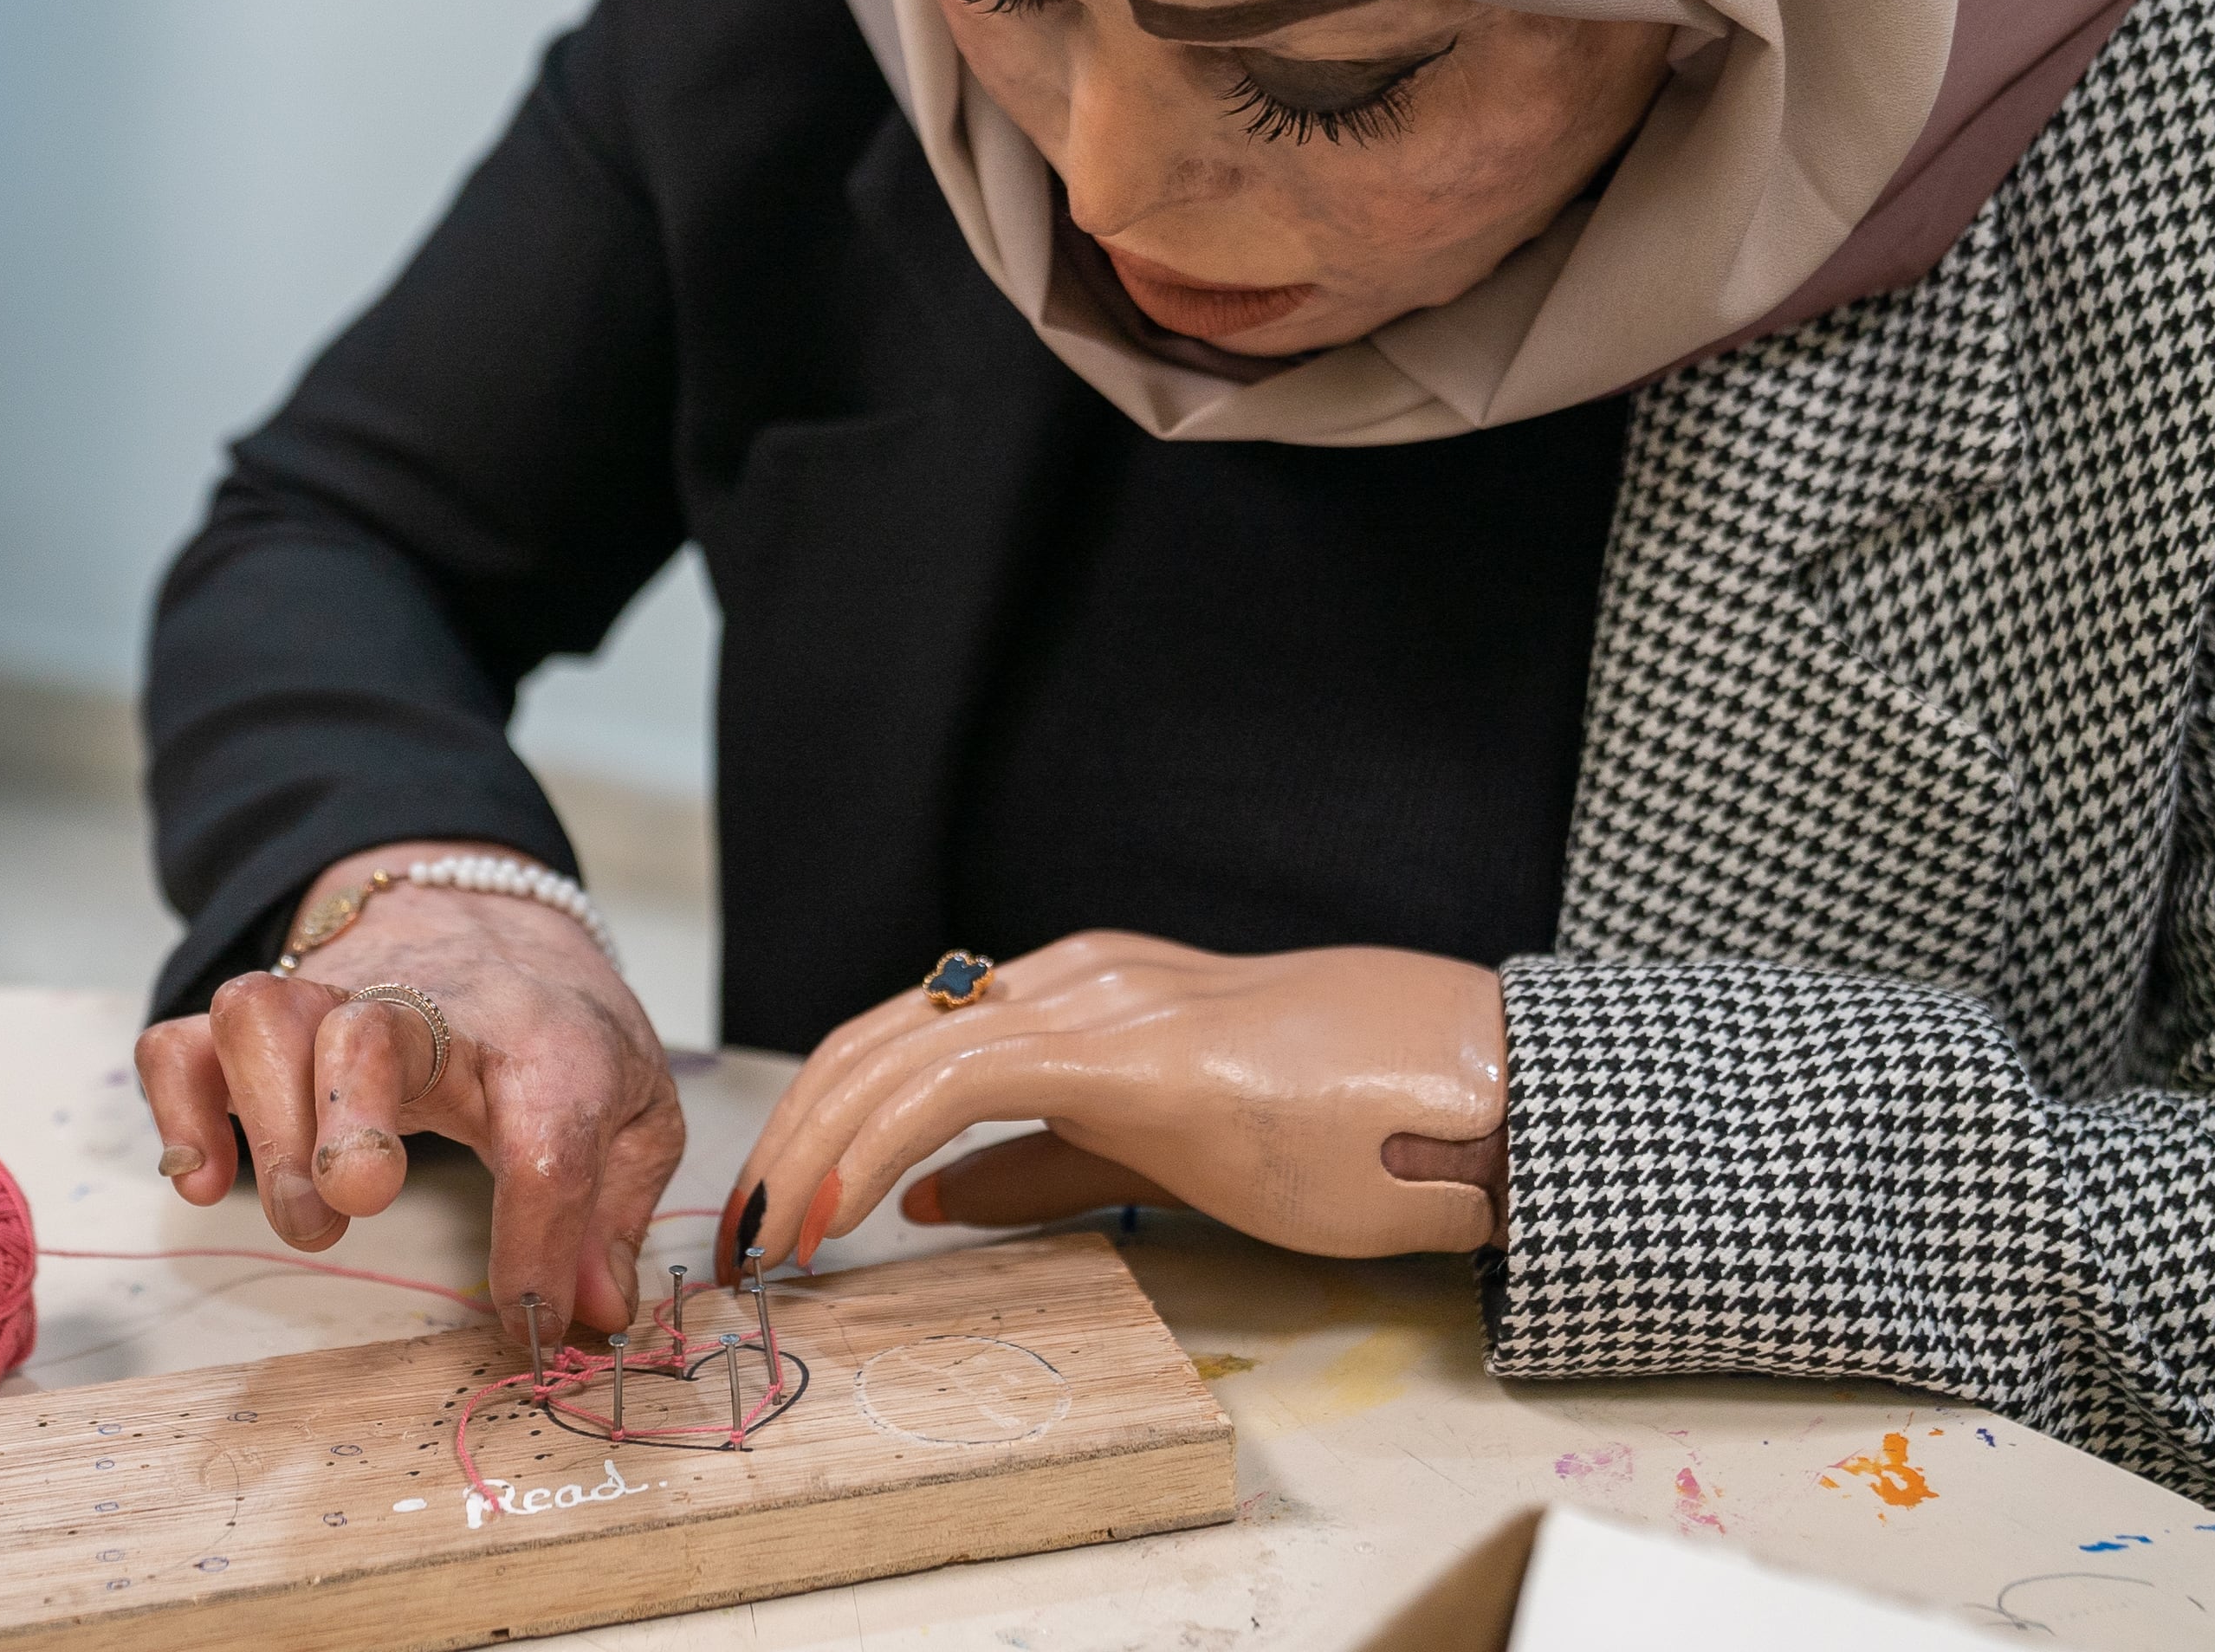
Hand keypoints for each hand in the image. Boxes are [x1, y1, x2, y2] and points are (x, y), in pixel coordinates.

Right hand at [134, 844, 685, 1337]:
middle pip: (369, 1033)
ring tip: (311, 1217)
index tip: (533, 1324)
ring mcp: (331, 1005)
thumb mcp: (635, 1107)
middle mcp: (428, 1013)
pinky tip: (207, 1178)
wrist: (485, 914)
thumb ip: (616, 1211)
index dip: (539, 1249)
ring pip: (260, 1016)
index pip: (550, 1140)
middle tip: (360, 1200)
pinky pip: (183, 1042)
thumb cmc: (554, 1027)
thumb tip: (592, 1310)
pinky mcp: (263, 1018)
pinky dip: (178, 1110)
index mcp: (546, 1045)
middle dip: (349, 1119)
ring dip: (266, 1123)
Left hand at [720, 933, 1506, 1280]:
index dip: (823, 1122)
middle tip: (742, 1233)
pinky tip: (843, 1211)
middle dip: (790, 1137)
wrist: (1472, 1095)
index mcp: (1081, 995)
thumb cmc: (1347, 1124)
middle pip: (875, 1039)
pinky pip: (959, 1082)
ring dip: (810, 1148)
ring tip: (771, 1236)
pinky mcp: (1126, 1051)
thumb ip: (1046, 1167)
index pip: (907, 1041)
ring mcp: (1098, 1002)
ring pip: (894, 1051)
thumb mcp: (1165, 1150)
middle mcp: (1072, 979)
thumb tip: (928, 1201)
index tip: (780, 1212)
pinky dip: (875, 1143)